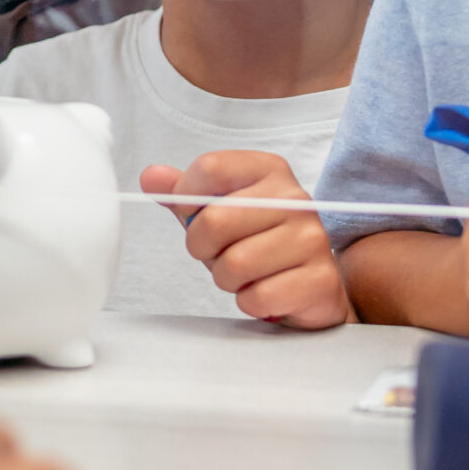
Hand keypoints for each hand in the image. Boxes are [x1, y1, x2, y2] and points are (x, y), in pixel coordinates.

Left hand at [142, 152, 349, 328]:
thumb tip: (150, 176)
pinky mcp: (318, 280)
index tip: (192, 215)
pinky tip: (265, 290)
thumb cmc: (258, 243)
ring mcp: (311, 239)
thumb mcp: (220, 211)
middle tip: (219, 253)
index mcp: (269, 170)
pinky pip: (256, 297)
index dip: (186, 198)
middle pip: (215, 221)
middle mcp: (295, 198)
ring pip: (235, 264)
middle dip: (203, 248)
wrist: (309, 286)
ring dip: (227, 278)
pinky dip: (249, 301)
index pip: (210, 168)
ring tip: (245, 273)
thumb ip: (185, 193)